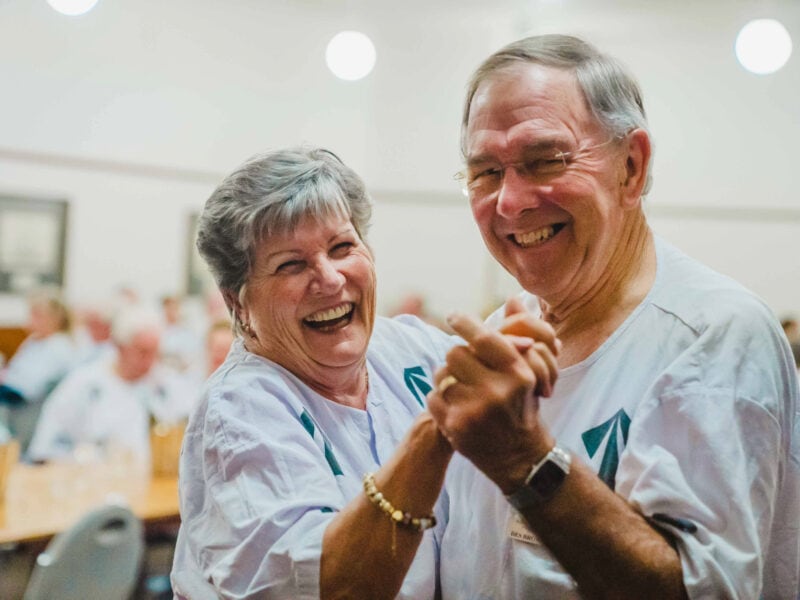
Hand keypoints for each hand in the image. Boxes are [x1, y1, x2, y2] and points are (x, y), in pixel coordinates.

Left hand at [427, 304, 558, 492]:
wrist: (521, 457)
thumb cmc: (524, 407)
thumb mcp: (532, 373)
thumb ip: (521, 337)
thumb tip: (515, 299)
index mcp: (518, 374)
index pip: (484, 338)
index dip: (465, 322)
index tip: (453, 315)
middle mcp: (496, 392)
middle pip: (455, 352)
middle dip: (458, 357)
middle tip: (465, 366)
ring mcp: (473, 411)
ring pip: (441, 375)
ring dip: (448, 378)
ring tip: (462, 389)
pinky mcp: (454, 427)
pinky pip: (432, 397)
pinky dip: (440, 400)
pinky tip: (456, 407)